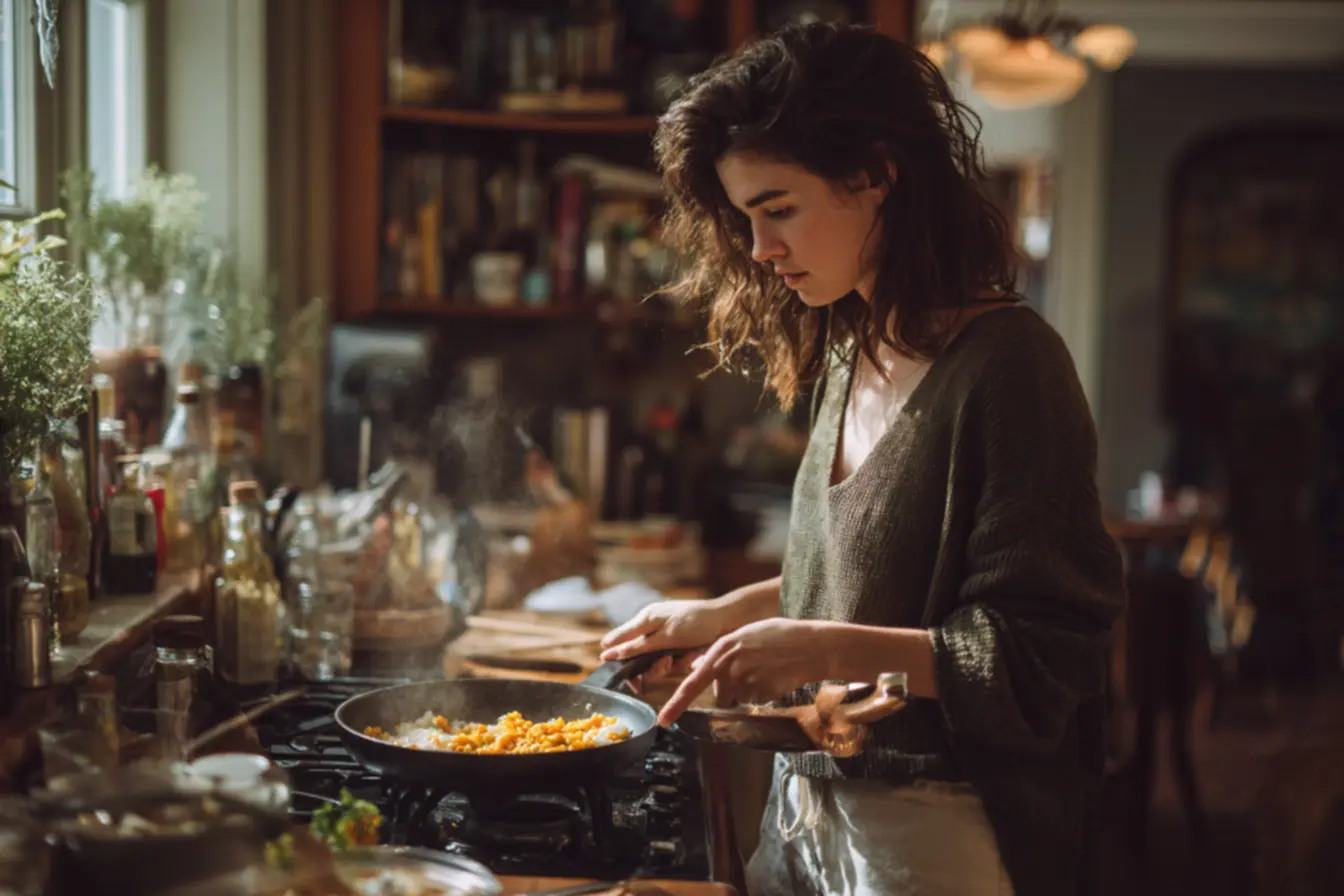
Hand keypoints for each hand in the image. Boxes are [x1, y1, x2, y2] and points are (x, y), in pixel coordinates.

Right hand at [598, 598, 742, 688]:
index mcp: (644, 620)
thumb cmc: (696, 622)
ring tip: (681, 657)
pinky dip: (681, 662)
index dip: (618, 661)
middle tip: (667, 663)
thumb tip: (606, 650)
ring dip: (668, 665)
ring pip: (655, 664)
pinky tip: (692, 656)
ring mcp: (666, 638)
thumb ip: (636, 645)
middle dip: (652, 667)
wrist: (728, 620)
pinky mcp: (679, 647)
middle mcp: (652, 629)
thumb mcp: (664, 635)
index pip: (618, 643)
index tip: (630, 679)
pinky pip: (672, 662)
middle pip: (638, 658)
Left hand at [656, 618, 834, 726]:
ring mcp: (745, 682)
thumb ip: (720, 652)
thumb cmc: (779, 636)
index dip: (676, 704)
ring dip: (750, 691)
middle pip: (721, 694)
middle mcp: (729, 667)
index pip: (693, 683)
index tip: (664, 720)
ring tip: (768, 670)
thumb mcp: (744, 635)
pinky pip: (756, 701)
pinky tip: (776, 677)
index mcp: (722, 650)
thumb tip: (697, 666)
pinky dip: (764, 694)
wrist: (810, 645)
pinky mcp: (761, 693)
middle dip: (732, 689)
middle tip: (754, 670)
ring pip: (740, 698)